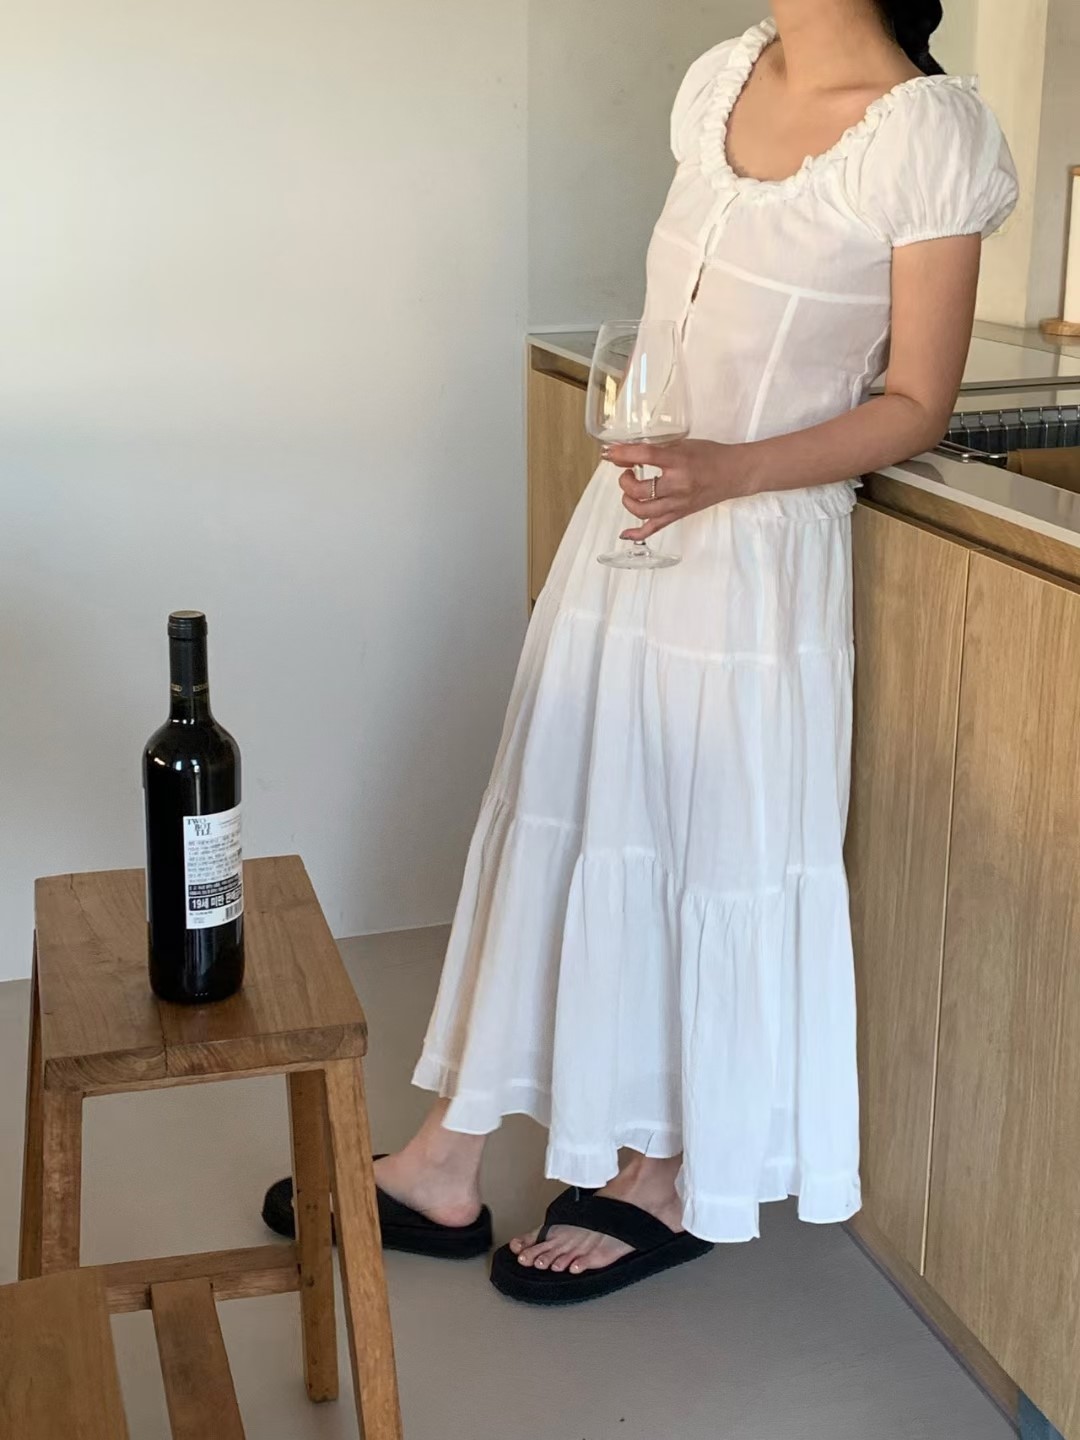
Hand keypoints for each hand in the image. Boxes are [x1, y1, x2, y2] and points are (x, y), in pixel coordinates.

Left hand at [602, 440, 755, 540]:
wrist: (734, 473)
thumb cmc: (710, 456)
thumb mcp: (682, 445)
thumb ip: (655, 450)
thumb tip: (623, 454)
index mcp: (679, 462)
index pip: (645, 456)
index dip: (623, 454)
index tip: (609, 452)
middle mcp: (678, 485)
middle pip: (640, 490)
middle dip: (625, 481)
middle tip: (626, 473)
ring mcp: (677, 504)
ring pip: (642, 510)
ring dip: (628, 500)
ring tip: (630, 490)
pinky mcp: (678, 515)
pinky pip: (654, 528)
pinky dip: (637, 533)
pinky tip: (625, 533)